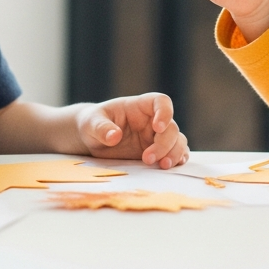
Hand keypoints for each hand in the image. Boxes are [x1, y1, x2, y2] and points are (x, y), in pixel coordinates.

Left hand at [75, 92, 189, 168]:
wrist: (92, 140)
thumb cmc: (92, 124)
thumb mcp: (91, 123)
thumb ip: (101, 128)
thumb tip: (114, 136)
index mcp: (140, 106)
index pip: (161, 102)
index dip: (165, 113)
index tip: (158, 127)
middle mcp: (152, 121)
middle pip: (171, 127)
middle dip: (164, 144)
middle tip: (147, 159)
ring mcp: (156, 137)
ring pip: (177, 141)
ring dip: (174, 153)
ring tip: (162, 166)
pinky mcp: (157, 152)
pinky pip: (175, 154)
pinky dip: (177, 160)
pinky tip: (170, 167)